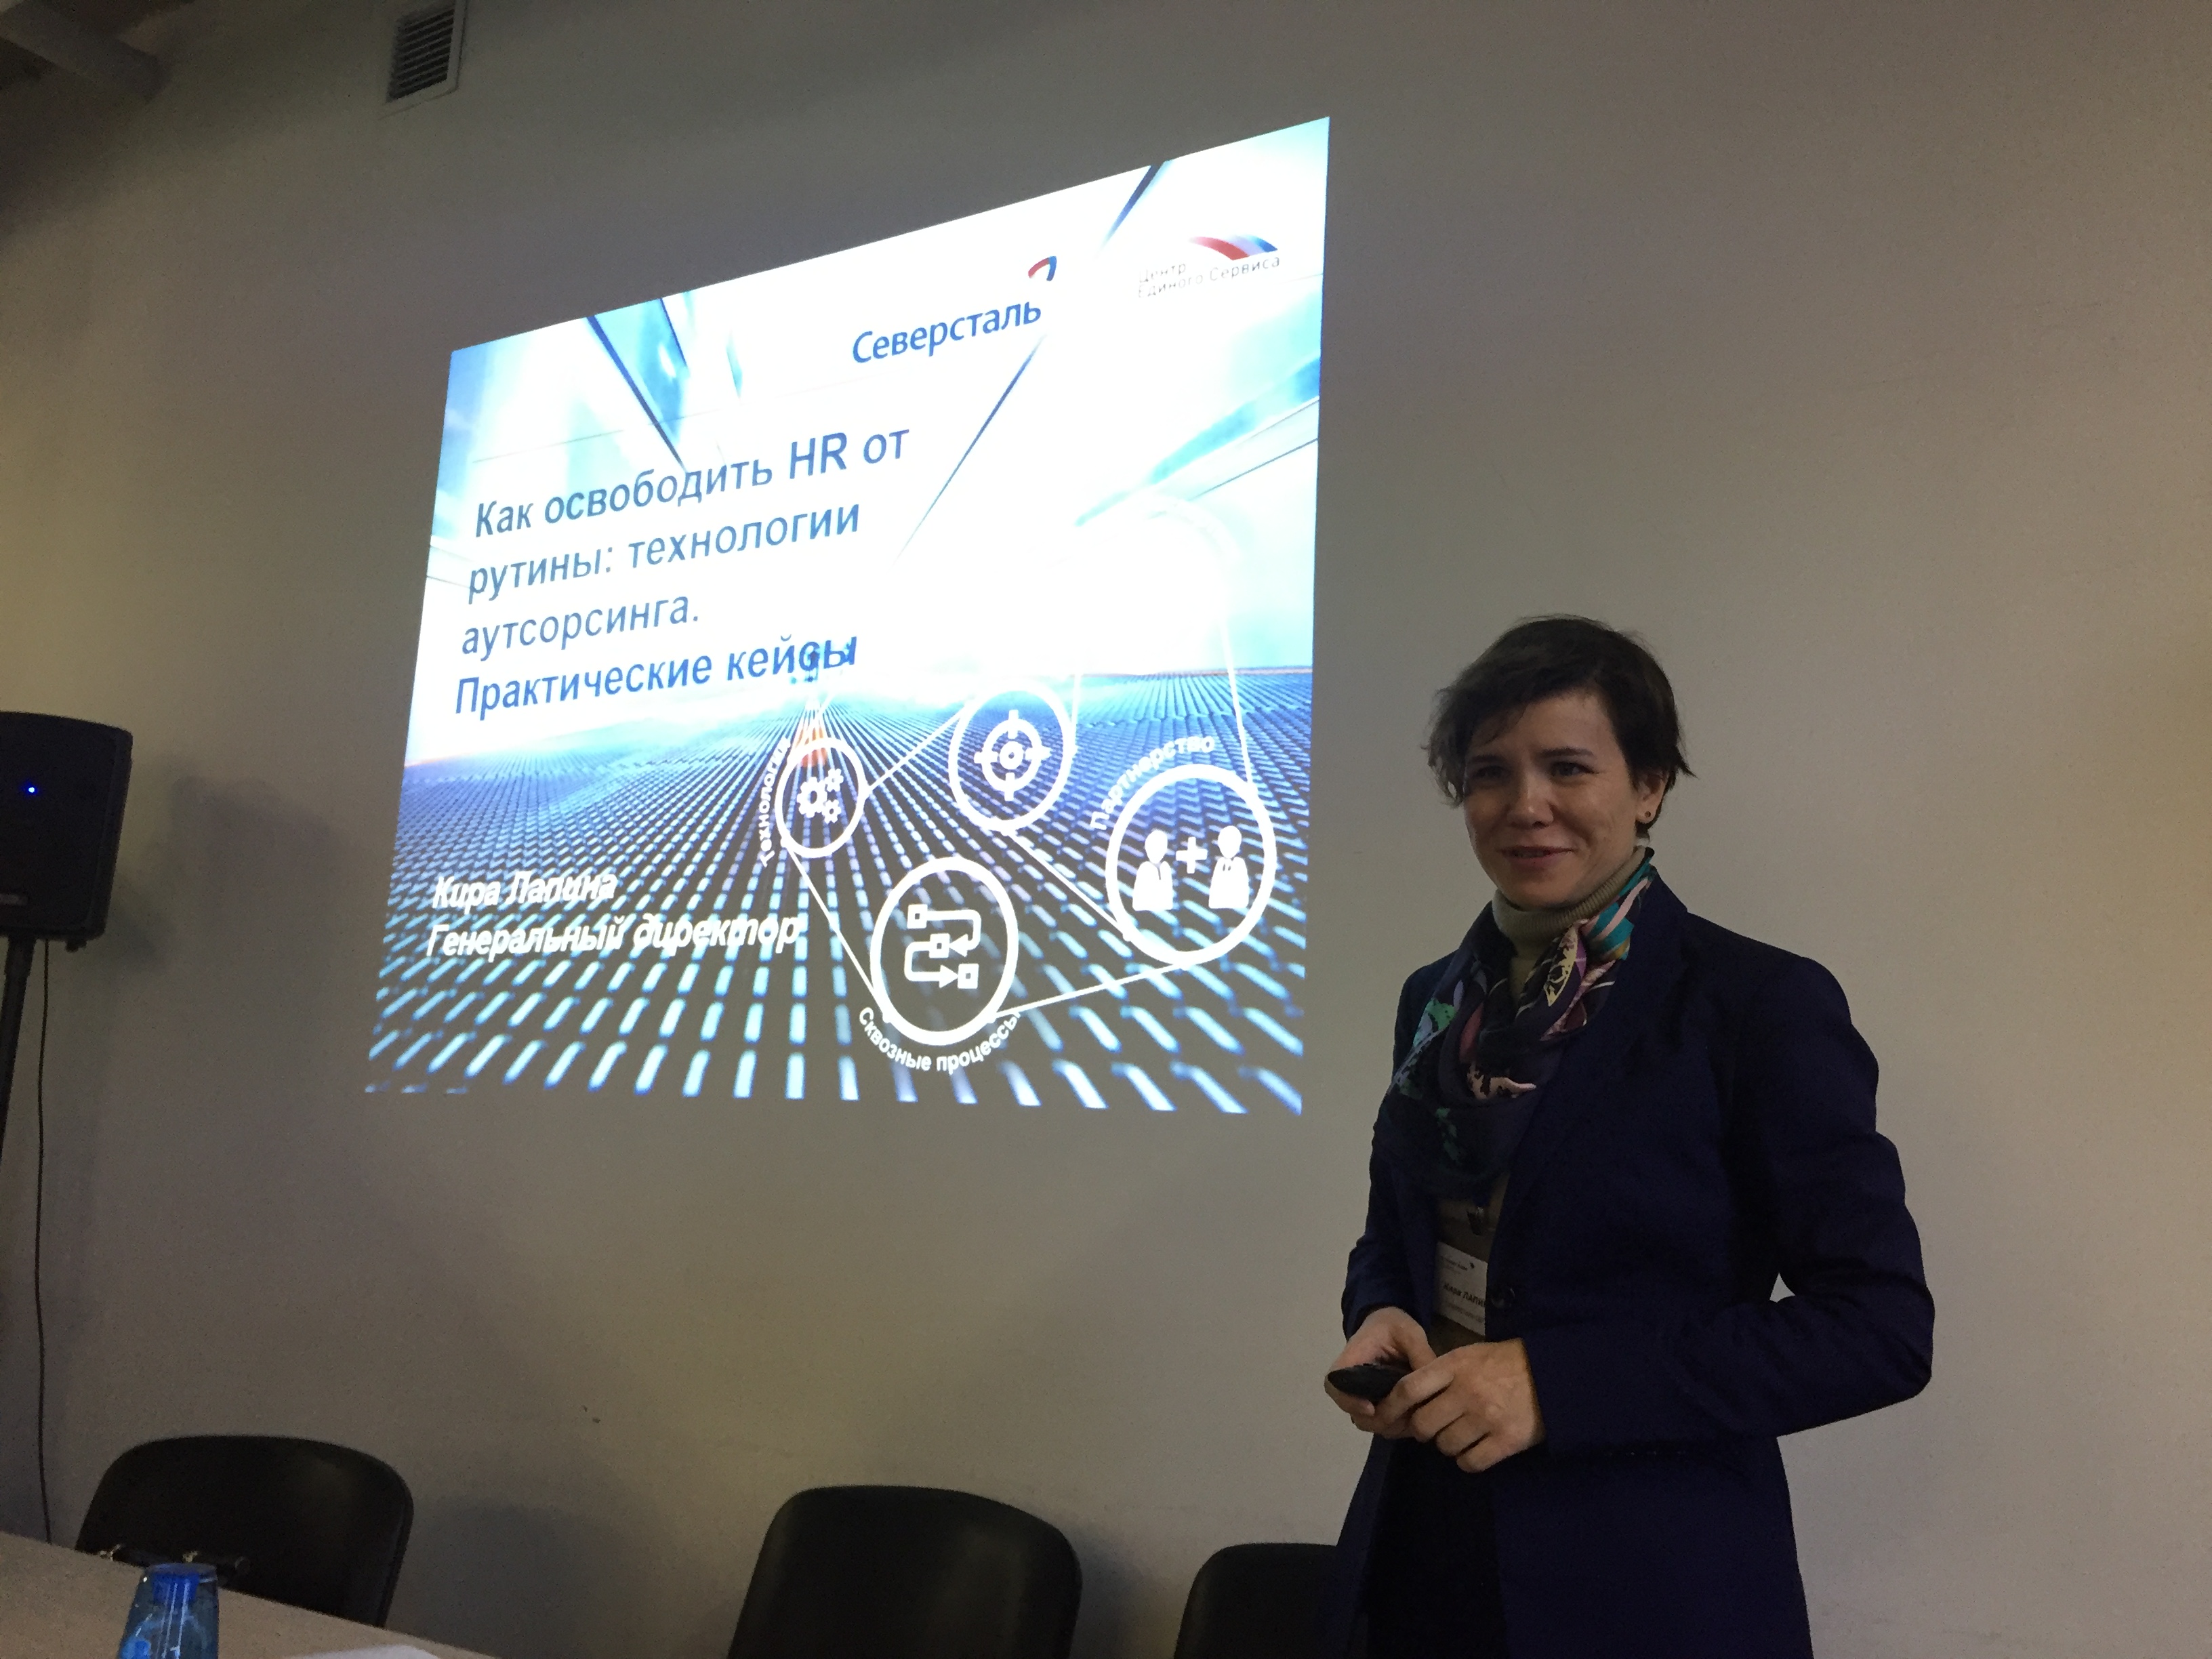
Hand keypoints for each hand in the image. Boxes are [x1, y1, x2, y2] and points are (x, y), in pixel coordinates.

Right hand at [1323, 1307, 1435, 1437]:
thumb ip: (1420, 1355)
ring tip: (1416, 1417)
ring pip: (1369, 1423)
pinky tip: (1416, 1417)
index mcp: (1351, 1360)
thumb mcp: (1409, 1333)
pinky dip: (1398, 1426)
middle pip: (1354, 1413)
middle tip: (1407, 1417)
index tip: (1371, 1408)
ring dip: (1391, 1426)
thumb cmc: (1394, 1326)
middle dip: (1380, 1420)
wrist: (1390, 1325)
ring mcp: (1364, 1396)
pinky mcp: (1377, 1404)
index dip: (1348, 1401)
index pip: (1335, 1385)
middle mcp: (1352, 1384)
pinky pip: (1382, 1423)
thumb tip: (1435, 1382)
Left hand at [1386, 1339, 1544, 1471]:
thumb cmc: (1506, 1362)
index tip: (1385, 1416)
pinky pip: (1470, 1462)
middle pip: (1423, 1424)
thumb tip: (1408, 1399)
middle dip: (1423, 1430)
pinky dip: (1468, 1460)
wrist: (1553, 1373)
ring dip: (1447, 1445)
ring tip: (1462, 1434)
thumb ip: (1440, 1374)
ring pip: (1445, 1446)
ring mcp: (1486, 1418)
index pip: (1408, 1388)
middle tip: (1435, 1427)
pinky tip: (1476, 1449)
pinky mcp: (1506, 1441)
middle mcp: (1466, 1392)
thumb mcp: (1470, 1355)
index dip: (1391, 1407)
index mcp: (1454, 1366)